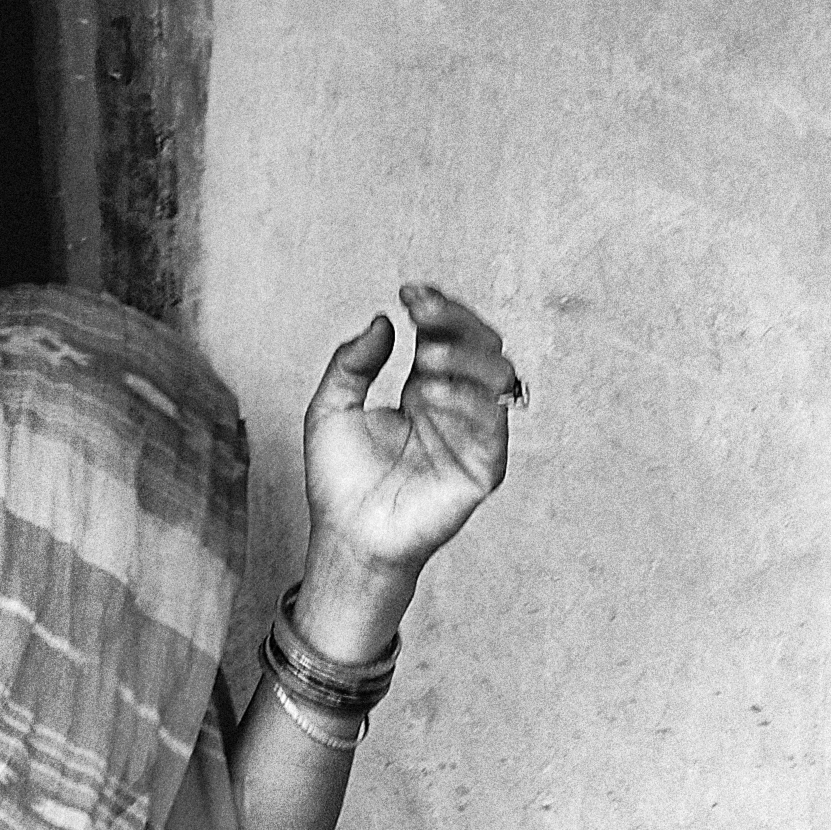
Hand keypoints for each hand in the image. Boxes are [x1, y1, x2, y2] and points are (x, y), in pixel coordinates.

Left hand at [301, 284, 519, 584]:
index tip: (408, 293)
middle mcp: (456, 408)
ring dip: (464, 355)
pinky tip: (428, 395)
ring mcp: (473, 437)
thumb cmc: (339, 481)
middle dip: (455, 321)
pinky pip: (493, 425)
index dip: (436, 309)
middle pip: (482, 345)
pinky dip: (467, 399)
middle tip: (420, 312)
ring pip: (499, 376)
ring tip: (424, 357)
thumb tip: (384, 321)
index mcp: (425, 390)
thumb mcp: (330, 407)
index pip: (448, 336)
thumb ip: (353, 362)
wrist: (346, 536)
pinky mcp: (483, 469)